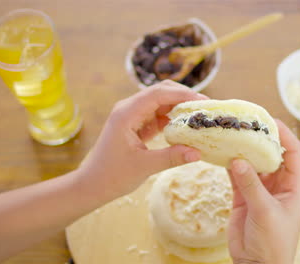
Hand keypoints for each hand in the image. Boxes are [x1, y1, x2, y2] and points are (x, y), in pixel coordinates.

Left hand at [78, 80, 206, 200]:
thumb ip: (172, 157)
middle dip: (184, 97)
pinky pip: (158, 114)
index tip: (203, 103)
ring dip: (180, 107)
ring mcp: (133, 115)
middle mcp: (129, 109)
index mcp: (127, 113)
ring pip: (161, 102)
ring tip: (200, 116)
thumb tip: (198, 153)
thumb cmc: (112, 175)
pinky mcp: (136, 124)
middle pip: (161, 92)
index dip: (182, 95)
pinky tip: (186, 126)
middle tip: (206, 108)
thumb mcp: (144, 167)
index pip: (158, 94)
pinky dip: (173, 118)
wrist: (92, 185)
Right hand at [227, 120, 299, 263]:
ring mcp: (259, 189)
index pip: (293, 153)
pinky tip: (220, 152)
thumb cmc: (274, 242)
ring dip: (242, 149)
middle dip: (260, 138)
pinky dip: (229, 164)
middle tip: (245, 122)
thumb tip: (239, 159)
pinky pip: (236, 174)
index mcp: (294, 186)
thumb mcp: (266, 211)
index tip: (270, 120)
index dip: (284, 135)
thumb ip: (252, 185)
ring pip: (252, 162)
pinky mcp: (242, 196)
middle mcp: (278, 184)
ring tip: (231, 133)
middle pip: (271, 153)